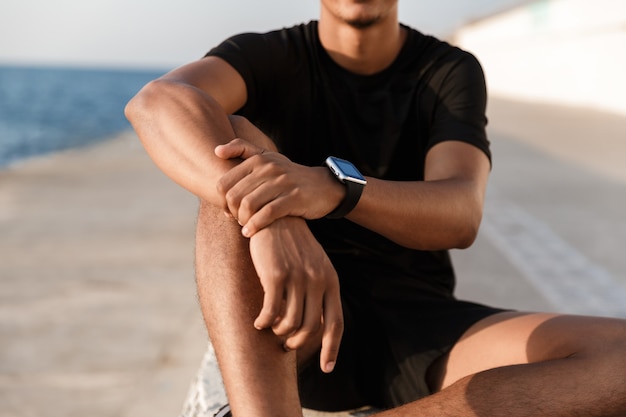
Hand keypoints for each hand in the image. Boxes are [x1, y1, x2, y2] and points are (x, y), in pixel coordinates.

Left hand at [215, 138, 342, 236]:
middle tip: (238, 220)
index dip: (222, 201)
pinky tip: (251, 232)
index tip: (229, 210)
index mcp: (258, 159)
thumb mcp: (268, 157)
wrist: (324, 186)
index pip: (224, 183)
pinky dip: (254, 226)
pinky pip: (266, 214)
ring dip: (243, 221)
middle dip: (232, 213)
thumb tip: (216, 151)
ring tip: (246, 226)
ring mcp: (282, 182)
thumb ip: (243, 149)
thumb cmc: (289, 176)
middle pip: (234, 196)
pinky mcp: (294, 197)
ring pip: (248, 205)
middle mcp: (268, 168)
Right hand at [249, 216, 343, 372]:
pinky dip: (264, 322)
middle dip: (296, 343)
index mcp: (331, 280)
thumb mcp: (313, 264)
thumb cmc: (292, 244)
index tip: (327, 368)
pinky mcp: (275, 274)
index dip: (331, 349)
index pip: (336, 323)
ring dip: (278, 332)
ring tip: (270, 328)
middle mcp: (318, 280)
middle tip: (285, 345)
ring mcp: (297, 277)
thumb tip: (313, 324)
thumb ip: (317, 290)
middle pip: (310, 329)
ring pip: (289, 323)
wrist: (275, 216)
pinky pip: (271, 310)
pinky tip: (258, 322)